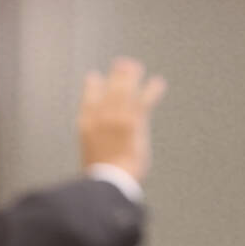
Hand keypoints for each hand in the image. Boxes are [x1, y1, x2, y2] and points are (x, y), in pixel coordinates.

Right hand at [78, 57, 166, 182]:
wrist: (107, 181)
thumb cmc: (99, 175)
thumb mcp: (90, 155)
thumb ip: (95, 143)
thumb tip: (99, 151)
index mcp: (86, 123)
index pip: (88, 96)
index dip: (92, 85)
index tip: (94, 77)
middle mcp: (100, 116)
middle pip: (108, 88)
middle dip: (116, 75)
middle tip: (123, 64)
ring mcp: (116, 117)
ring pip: (124, 89)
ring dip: (131, 76)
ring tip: (136, 67)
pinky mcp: (133, 121)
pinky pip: (144, 100)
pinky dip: (152, 90)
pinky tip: (158, 83)